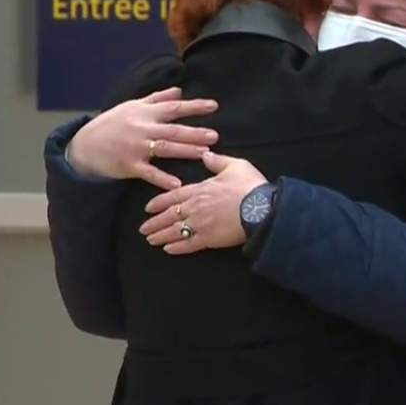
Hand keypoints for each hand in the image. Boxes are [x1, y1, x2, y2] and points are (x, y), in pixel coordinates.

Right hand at [67, 87, 219, 189]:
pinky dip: (162, 178)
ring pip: (164, 148)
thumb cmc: (111, 124)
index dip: (194, 106)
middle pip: (173, 129)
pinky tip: (177, 184)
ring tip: (204, 153)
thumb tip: (179, 90)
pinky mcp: (129, 165)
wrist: (84, 144)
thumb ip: (157, 99)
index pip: (173, 107)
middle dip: (194, 132)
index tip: (214, 106)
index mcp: (145, 112)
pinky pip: (148, 172)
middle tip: (214, 136)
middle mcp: (142, 128)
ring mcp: (136, 147)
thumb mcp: (132, 106)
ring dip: (185, 150)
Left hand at [139, 152, 266, 254]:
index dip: (159, 202)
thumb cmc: (250, 186)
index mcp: (200, 189)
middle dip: (154, 222)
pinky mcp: (210, 239)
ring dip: (161, 236)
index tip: (148, 208)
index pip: (173, 196)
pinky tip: (168, 249)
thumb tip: (206, 155)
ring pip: (175, 231)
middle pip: (169, 215)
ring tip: (150, 240)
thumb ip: (217, 161)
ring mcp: (201, 224)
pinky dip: (177, 247)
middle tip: (143, 229)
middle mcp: (195, 207)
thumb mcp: (235, 166)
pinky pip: (188, 244)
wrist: (262, 207)